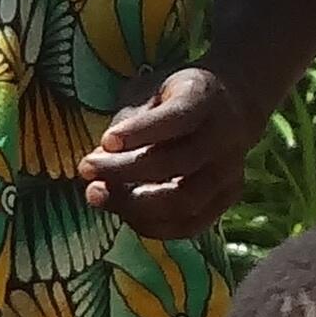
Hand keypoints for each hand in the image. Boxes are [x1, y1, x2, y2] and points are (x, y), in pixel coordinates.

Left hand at [83, 64, 259, 236]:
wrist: (228, 109)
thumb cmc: (174, 99)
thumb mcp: (150, 91)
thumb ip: (129, 120)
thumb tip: (101, 159)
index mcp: (205, 99)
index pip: (176, 118)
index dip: (140, 132)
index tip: (105, 141)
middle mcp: (224, 138)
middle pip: (177, 163)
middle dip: (125, 171)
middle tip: (86, 170)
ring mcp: (229, 173)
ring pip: (184, 201)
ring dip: (134, 204)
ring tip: (97, 195)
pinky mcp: (226, 199)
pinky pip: (189, 225)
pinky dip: (152, 225)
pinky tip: (123, 212)